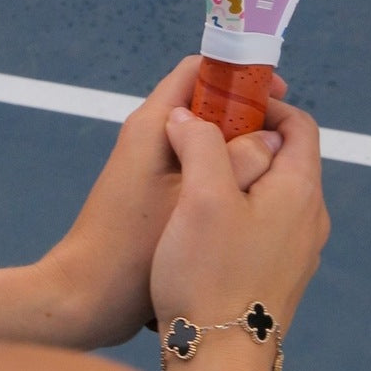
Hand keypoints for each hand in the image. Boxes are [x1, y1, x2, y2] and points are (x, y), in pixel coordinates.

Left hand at [40, 57, 287, 349]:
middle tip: (283, 147)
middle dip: (247, 120)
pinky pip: (197, 172)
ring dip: (238, 154)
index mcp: (153, 124)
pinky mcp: (153, 196)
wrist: (87, 298)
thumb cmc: (134, 249)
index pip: (198, 71)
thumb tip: (270, 139)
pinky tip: (245, 206)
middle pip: (206, 107)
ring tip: (271, 178)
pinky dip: (222, 179)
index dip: (241, 76)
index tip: (278, 98)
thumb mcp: (196, 200)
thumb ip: (238, 162)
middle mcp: (150, 138)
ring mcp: (150, 168)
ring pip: (205, 144)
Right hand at [150, 97, 327, 342]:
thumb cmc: (209, 276)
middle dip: (244, 139)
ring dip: (237, 177)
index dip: (264, 106)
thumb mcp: (201, 195)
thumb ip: (201, 144)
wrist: (219, 360)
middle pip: (285, 158)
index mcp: (300, 190)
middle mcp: (310, 219)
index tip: (224, 104)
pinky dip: (239, 212)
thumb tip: (190, 116)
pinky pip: (265, 227)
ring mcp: (298, 252)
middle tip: (200, 137)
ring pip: (273, 194)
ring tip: (193, 180)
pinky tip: (200, 227)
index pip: (299, 124)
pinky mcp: (279, 278)